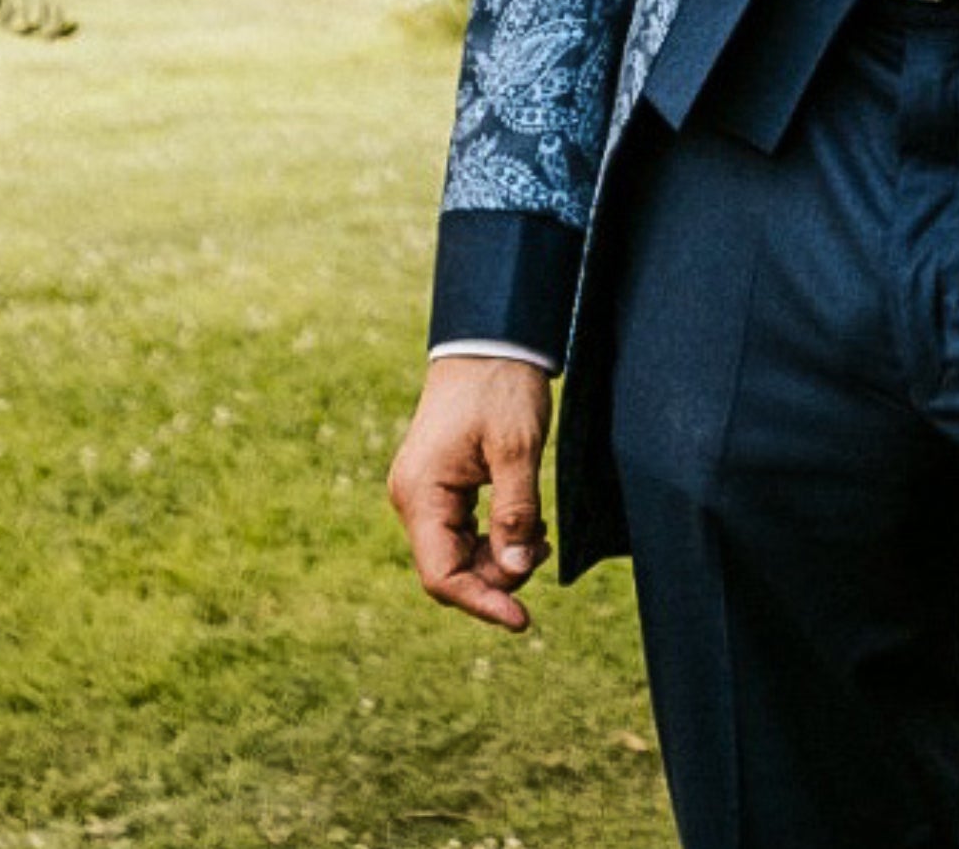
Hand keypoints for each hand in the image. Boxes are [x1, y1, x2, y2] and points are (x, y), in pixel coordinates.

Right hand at [387, 356, 554, 631]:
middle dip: (499, 574)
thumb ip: (517, 512)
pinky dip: (495, 537)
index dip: (482, 603)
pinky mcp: (439, 484)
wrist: (491, 338)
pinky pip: (463, 530)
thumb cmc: (501, 386)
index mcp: (421, 493)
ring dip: (500, 556)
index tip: (522, 620)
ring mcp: (424, 492)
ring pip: (459, 553)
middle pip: (451, 568)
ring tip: (542, 535)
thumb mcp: (518, 448)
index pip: (442, 575)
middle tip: (545, 548)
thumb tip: (519, 570)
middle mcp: (413, 498)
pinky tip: (527, 525)